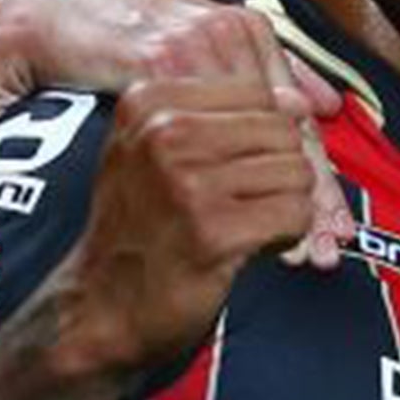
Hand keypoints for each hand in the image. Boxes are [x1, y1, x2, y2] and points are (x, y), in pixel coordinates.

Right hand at [54, 40, 317, 375]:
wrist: (101, 307)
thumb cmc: (139, 231)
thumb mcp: (159, 152)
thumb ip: (226, 117)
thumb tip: (298, 99)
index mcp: (148, 103)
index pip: (256, 92)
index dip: (264, 135)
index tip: (237, 169)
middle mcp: (164, 134)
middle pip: (281, 130)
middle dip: (280, 173)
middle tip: (247, 206)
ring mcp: (187, 182)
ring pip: (297, 171)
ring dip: (286, 206)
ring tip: (247, 226)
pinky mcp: (214, 231)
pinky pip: (297, 214)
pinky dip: (289, 236)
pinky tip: (253, 247)